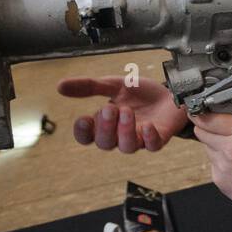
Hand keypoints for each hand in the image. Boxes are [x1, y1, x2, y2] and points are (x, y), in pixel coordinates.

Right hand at [57, 76, 188, 152]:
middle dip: (105, 127)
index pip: (87, 136)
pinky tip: (147, 126)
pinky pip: (152, 146)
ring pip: (127, 146)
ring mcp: (140, 139)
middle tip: (109, 108)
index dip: (82, 132)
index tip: (82, 119)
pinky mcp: (159, 138)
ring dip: (124, 130)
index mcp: (106, 124)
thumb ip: (89, 86)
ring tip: (127, 112)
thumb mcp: (113, 85)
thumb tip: (60, 86)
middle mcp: (120, 135)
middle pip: (105, 143)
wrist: (171, 92)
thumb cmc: (141, 93)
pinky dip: (149, 137)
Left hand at [189, 112, 231, 205]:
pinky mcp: (220, 180)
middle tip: (220, 127)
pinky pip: (213, 165)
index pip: (207, 117)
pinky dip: (221, 162)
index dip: (202, 112)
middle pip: (201, 131)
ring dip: (216, 145)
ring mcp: (222, 165)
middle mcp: (229, 148)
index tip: (199, 110)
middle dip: (208, 127)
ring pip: (207, 148)